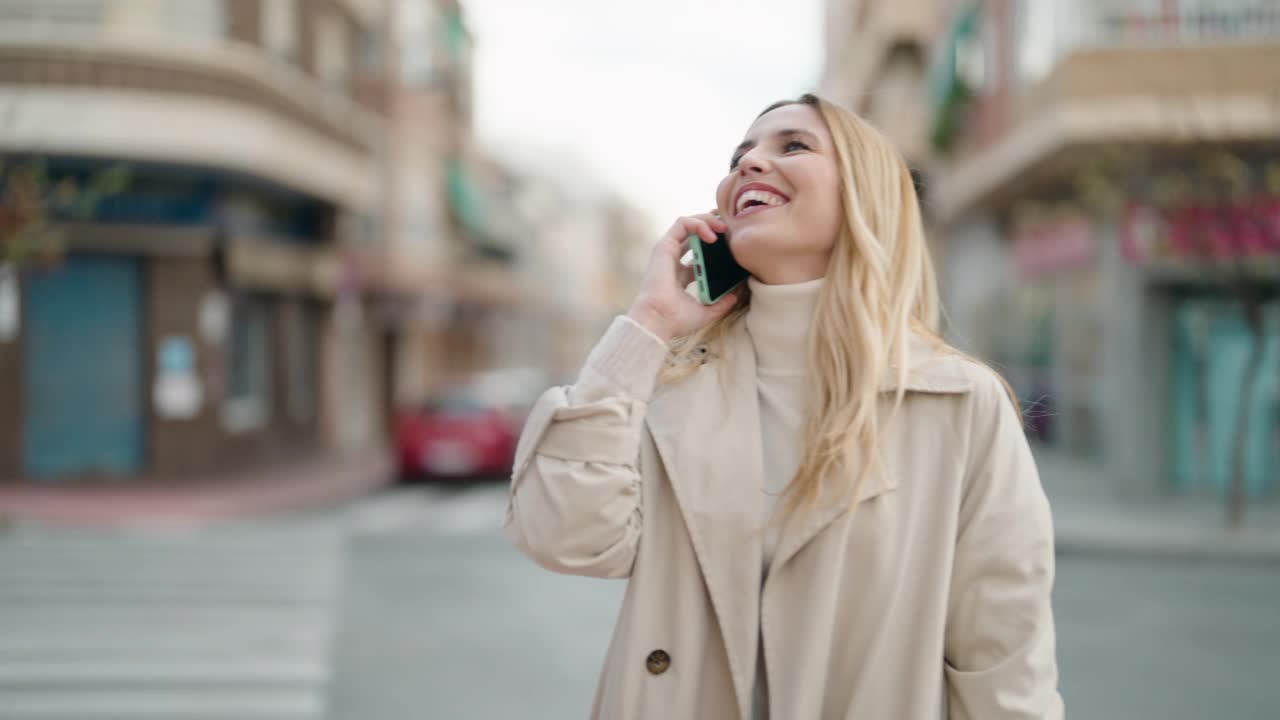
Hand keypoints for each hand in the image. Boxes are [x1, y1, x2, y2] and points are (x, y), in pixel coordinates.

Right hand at [627, 214, 742, 342]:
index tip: (731, 244)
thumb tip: (735, 295)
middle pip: (693, 234)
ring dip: (707, 220)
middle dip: (712, 224)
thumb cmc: (676, 320)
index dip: (715, 245)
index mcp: (680, 275)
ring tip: (724, 228)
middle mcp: (673, 260)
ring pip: (687, 223)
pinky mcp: (664, 245)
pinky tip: (713, 236)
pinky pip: (682, 223)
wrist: (659, 321)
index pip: (698, 254)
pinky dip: (699, 224)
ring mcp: (667, 251)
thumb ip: (721, 303)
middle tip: (730, 228)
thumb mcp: (705, 312)